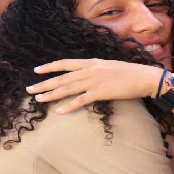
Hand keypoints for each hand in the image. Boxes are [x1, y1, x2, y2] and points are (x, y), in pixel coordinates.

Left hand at [27, 59, 164, 113]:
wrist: (144, 77)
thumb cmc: (130, 73)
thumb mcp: (110, 66)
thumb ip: (97, 70)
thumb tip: (87, 75)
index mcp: (92, 62)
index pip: (65, 63)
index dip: (49, 67)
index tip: (36, 70)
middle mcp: (90, 70)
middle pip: (62, 77)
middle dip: (44, 83)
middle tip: (29, 89)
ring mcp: (94, 81)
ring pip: (67, 88)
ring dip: (51, 94)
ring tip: (38, 99)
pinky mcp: (100, 92)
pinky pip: (80, 100)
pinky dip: (69, 106)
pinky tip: (59, 111)